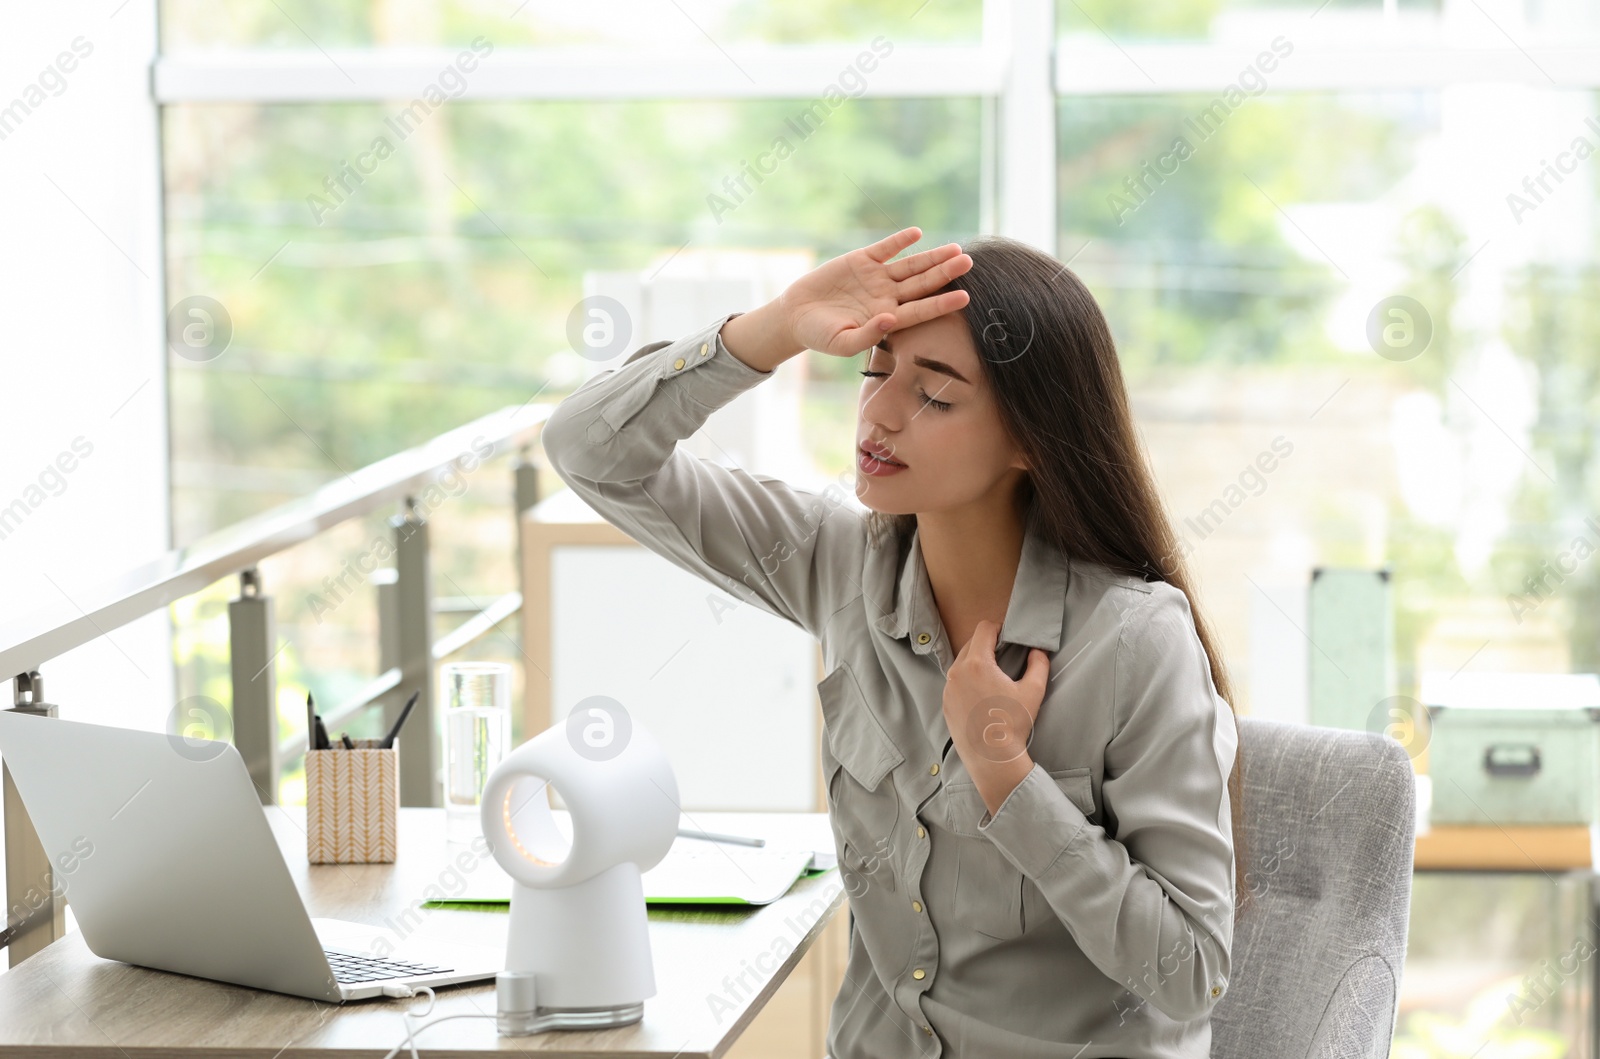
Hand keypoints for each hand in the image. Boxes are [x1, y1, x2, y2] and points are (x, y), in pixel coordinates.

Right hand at [778, 226, 971, 357]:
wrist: (796, 316)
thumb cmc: (820, 336)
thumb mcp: (841, 343)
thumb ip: (867, 336)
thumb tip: (889, 320)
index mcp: (887, 318)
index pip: (921, 310)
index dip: (942, 304)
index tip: (965, 298)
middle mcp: (888, 296)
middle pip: (923, 283)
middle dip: (945, 273)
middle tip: (969, 263)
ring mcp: (877, 277)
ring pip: (910, 265)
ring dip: (932, 257)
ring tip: (955, 249)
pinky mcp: (862, 261)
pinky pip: (885, 248)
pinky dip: (899, 241)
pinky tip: (917, 234)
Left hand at [943, 621, 1049, 814]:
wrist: (992, 758)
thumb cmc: (1013, 724)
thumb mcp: (1033, 691)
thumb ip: (1039, 664)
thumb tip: (1038, 651)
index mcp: (977, 664)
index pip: (983, 629)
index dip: (998, 627)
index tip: (1007, 634)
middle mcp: (957, 673)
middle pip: (970, 644)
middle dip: (987, 644)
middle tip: (1003, 653)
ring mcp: (948, 689)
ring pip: (961, 664)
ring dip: (976, 662)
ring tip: (993, 673)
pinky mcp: (945, 704)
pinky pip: (955, 682)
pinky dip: (968, 680)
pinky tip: (982, 693)